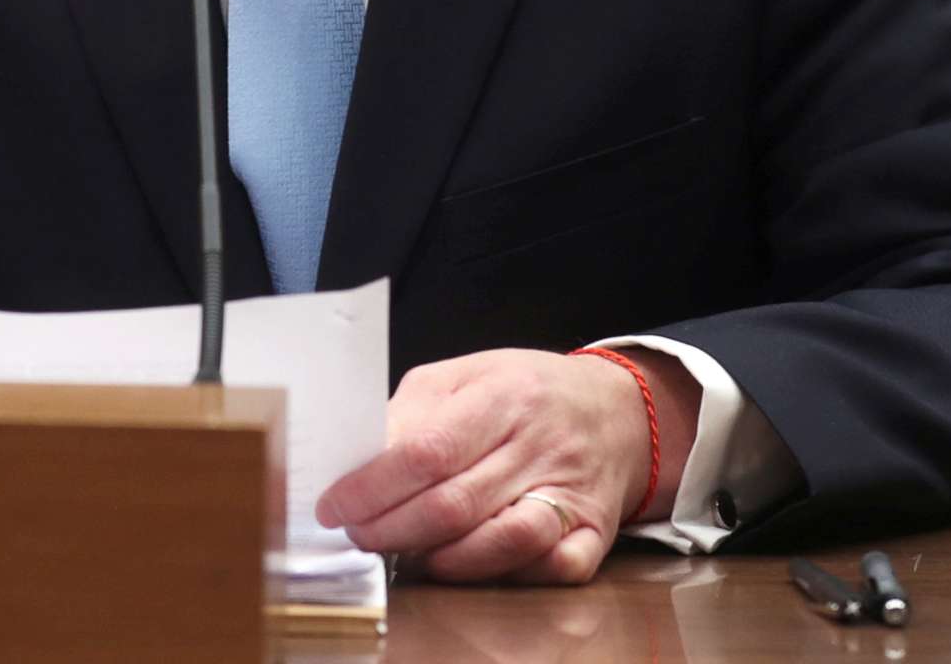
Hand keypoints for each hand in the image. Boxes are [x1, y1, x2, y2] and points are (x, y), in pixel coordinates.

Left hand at [314, 346, 698, 584]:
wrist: (615, 410)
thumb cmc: (524, 391)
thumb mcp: (465, 376)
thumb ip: (413, 412)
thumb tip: (359, 458)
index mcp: (503, 396)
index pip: (428, 451)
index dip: (373, 487)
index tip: (335, 505)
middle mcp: (540, 445)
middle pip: (455, 504)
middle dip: (391, 529)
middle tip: (358, 534)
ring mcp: (571, 491)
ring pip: (503, 541)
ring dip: (442, 559)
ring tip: (405, 552)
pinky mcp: (594, 531)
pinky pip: (553, 567)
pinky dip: (505, 574)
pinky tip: (467, 564)